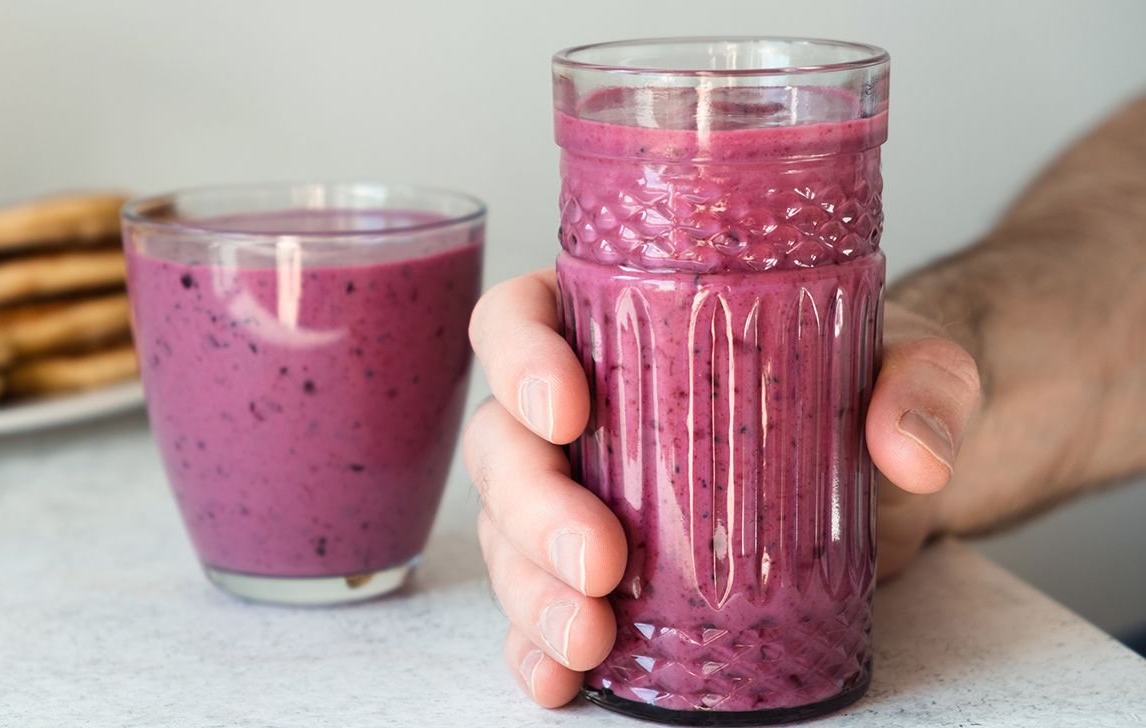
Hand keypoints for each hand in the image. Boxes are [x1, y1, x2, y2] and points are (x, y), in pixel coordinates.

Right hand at [463, 269, 981, 706]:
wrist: (886, 477)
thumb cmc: (868, 386)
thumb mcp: (913, 362)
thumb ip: (923, 384)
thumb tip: (911, 450)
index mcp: (616, 321)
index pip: (520, 319)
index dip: (519, 361)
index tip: (569, 412)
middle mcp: (581, 405)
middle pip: (502, 442)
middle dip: (534, 507)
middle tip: (600, 559)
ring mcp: (583, 490)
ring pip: (508, 530)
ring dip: (532, 587)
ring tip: (588, 635)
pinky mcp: (602, 569)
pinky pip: (539, 599)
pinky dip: (535, 641)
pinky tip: (561, 676)